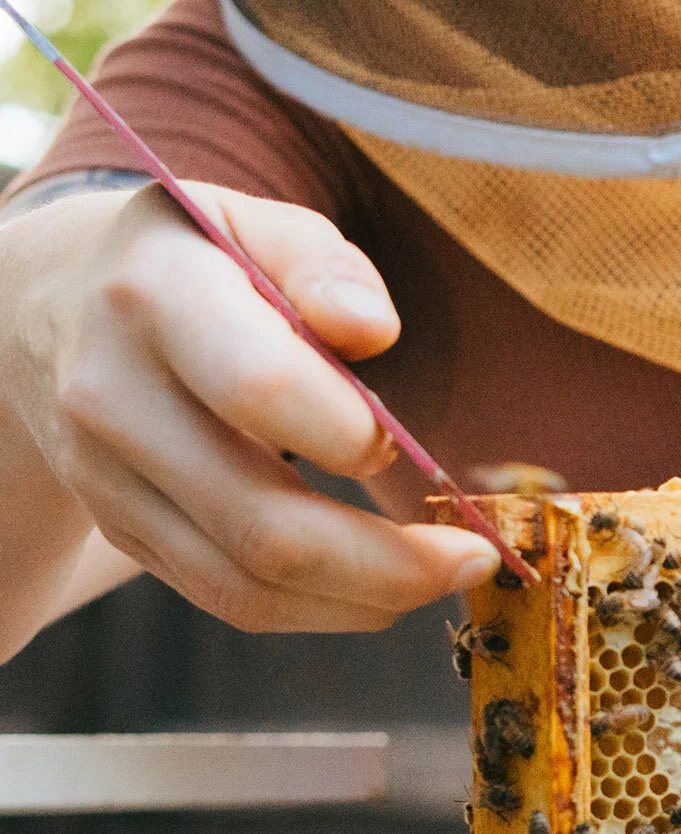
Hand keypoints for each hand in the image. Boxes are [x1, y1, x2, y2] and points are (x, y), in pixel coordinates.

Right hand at [4, 180, 497, 631]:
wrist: (51, 300)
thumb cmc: (196, 260)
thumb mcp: (256, 224)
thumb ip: (323, 265)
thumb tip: (372, 329)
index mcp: (157, 299)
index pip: (258, 388)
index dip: (352, 433)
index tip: (407, 443)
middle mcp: (115, 398)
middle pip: (263, 525)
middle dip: (391, 563)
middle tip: (476, 556)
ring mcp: (109, 479)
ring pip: (247, 585)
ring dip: (367, 599)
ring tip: (445, 576)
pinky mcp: (125, 531)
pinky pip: (230, 600)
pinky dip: (323, 608)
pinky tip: (384, 588)